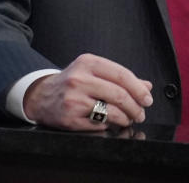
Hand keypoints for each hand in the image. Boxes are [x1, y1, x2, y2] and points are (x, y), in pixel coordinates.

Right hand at [23, 53, 153, 130]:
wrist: (40, 96)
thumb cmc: (72, 82)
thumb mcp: (93, 72)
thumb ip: (120, 77)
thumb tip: (146, 86)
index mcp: (88, 63)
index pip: (122, 75)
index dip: (139, 89)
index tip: (148, 99)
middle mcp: (79, 79)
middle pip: (119, 94)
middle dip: (135, 107)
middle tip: (141, 113)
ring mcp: (73, 99)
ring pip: (110, 112)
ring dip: (125, 118)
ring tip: (129, 119)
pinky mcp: (69, 118)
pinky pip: (98, 124)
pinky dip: (108, 125)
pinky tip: (109, 123)